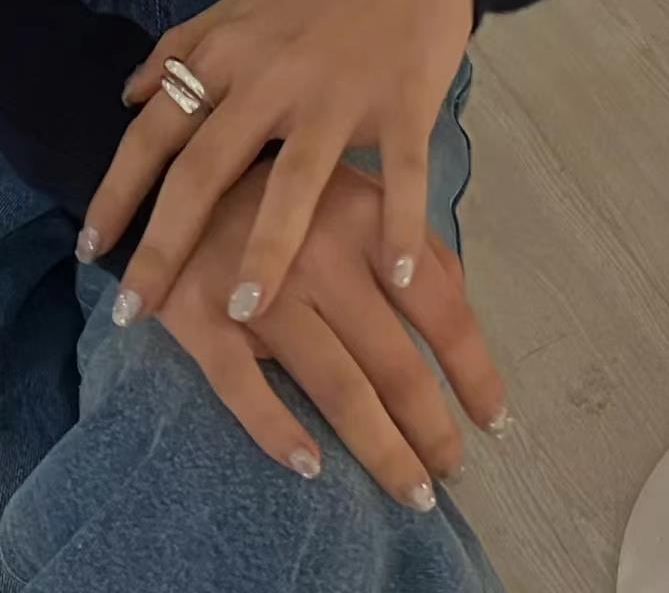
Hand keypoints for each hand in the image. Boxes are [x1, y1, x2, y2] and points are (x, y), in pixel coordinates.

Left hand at [83, 0, 472, 323]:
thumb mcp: (241, 0)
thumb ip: (185, 44)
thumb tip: (130, 95)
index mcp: (230, 53)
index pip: (156, 132)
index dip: (117, 192)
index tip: (89, 250)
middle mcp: (273, 79)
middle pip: (207, 169)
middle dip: (165, 245)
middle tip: (136, 312)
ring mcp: (340, 95)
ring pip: (295, 181)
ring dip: (267, 249)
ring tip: (242, 309)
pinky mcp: (405, 105)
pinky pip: (400, 176)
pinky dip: (400, 225)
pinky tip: (395, 278)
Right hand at [151, 160, 508, 508]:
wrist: (175, 178)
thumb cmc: (284, 194)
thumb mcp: (357, 193)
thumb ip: (412, 241)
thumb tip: (460, 305)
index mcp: (368, 223)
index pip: (442, 310)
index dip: (474, 371)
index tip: (494, 419)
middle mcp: (321, 256)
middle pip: (395, 362)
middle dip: (431, 428)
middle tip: (451, 473)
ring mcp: (260, 291)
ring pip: (336, 386)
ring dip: (380, 449)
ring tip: (410, 490)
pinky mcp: (200, 318)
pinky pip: (244, 388)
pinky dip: (278, 431)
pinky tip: (312, 467)